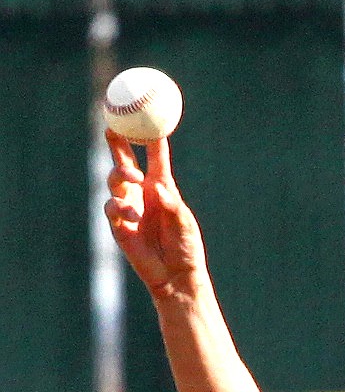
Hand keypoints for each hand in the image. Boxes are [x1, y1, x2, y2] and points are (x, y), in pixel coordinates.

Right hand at [104, 132, 206, 299]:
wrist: (176, 277)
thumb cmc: (186, 247)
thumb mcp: (184, 223)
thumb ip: (171, 204)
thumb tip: (155, 187)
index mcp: (161, 187)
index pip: (154, 155)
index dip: (149, 134)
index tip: (146, 114)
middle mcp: (142, 193)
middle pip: (124, 159)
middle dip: (117, 142)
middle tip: (114, 127)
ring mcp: (129, 208)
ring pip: (115, 180)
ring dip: (121, 174)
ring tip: (133, 179)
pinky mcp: (119, 226)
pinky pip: (112, 208)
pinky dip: (119, 207)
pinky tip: (131, 214)